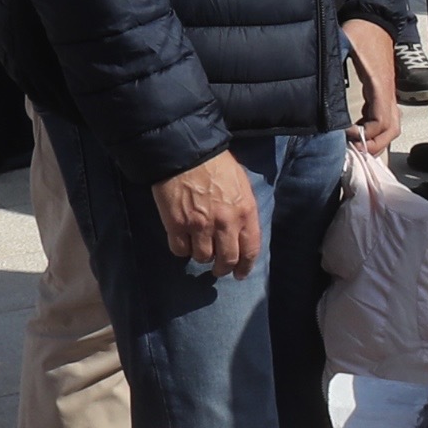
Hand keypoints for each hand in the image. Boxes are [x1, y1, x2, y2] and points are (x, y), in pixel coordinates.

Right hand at [152, 151, 261, 279]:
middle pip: (227, 260)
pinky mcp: (176, 225)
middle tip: (218, 268)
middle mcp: (224, 223)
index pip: (250, 249)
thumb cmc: (216, 165)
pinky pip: (180, 250)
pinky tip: (182, 241)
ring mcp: (199, 226)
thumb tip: (242, 231)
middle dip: (223, 268)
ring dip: (201, 256)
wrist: (185, 153)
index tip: (240, 274)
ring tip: (199, 247)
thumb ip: (244, 210)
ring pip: (202, 257)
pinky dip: (181, 250)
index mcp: (245, 212)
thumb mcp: (241, 184)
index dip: (245, 266)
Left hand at [341, 17, 399, 154]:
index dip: (364, 133)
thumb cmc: (361, 31)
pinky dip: (375, 130)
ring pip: (392, 127)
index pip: (380, 122)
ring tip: (355, 144)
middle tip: (353, 149)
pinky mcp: (384, 91)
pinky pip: (386, 118)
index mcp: (379, 86)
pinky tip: (357, 129)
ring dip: (376, 139)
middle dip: (374, 145)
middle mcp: (388, 93)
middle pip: (392, 130)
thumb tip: (318, 82)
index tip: (344, 133)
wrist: (376, 18)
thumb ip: (333, 62)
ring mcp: (388, 93)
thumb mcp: (344, 44)